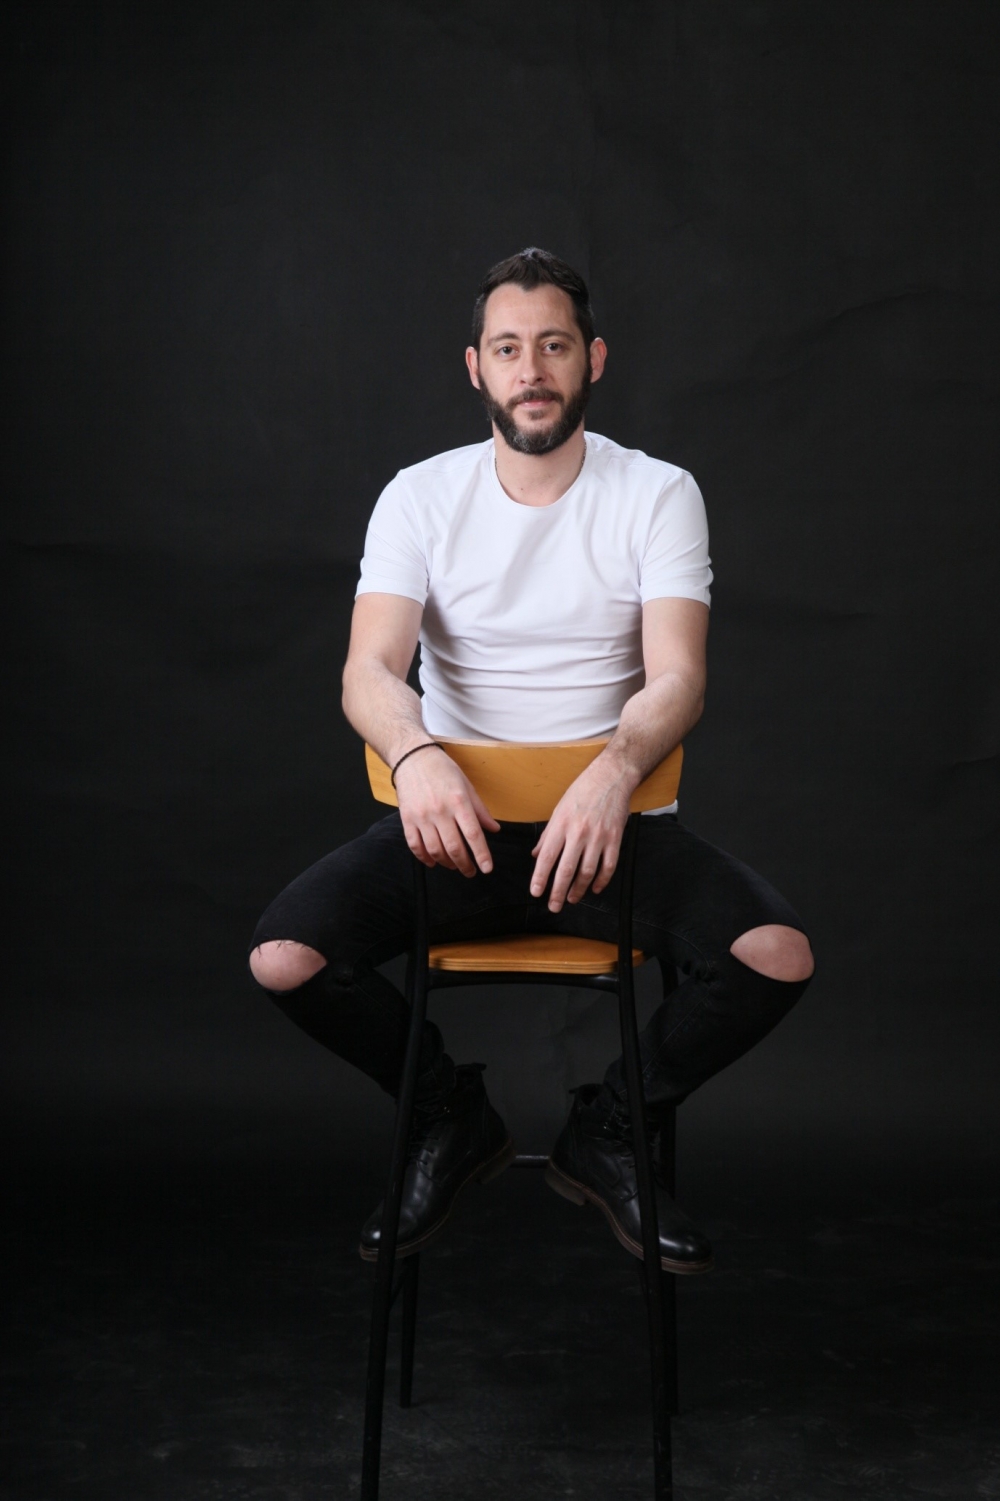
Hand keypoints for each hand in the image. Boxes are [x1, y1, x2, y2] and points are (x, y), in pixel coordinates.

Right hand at [395, 747, 499, 875]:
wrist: (413, 758)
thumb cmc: (443, 770)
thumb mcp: (467, 786)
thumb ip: (480, 810)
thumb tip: (494, 829)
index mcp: (459, 802)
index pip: (473, 834)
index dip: (481, 854)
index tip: (487, 868)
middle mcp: (440, 811)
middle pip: (454, 847)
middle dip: (465, 864)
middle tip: (471, 872)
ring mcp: (422, 816)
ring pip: (435, 849)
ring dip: (447, 863)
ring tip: (454, 865)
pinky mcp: (407, 819)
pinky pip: (415, 845)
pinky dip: (424, 857)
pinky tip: (433, 861)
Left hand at [530, 759, 630, 911]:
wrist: (610, 777)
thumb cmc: (582, 791)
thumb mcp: (559, 810)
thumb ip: (548, 835)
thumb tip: (536, 855)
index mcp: (561, 825)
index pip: (546, 858)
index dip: (540, 878)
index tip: (536, 892)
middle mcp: (578, 833)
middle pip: (566, 870)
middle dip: (558, 892)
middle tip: (553, 906)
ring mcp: (598, 837)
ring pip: (587, 872)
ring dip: (578, 890)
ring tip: (572, 899)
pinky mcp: (615, 839)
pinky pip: (608, 866)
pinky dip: (601, 881)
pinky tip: (594, 889)